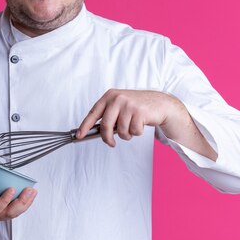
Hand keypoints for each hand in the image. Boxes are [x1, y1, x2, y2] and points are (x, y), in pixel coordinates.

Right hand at [0, 154, 36, 231]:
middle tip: (30, 189)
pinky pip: (14, 212)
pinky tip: (31, 194)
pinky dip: (24, 204)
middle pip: (8, 214)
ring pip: (13, 214)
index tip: (12, 188)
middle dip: (21, 202)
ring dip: (26, 204)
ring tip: (33, 191)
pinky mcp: (1, 215)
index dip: (4, 200)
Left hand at [76, 89, 216, 160]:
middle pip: (106, 126)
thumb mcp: (120, 106)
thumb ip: (108, 116)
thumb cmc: (137, 107)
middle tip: (111, 143)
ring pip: (121, 131)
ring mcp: (129, 104)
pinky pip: (133, 132)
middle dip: (108, 138)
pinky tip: (141, 124)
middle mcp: (117, 98)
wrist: (160, 103)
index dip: (85, 125)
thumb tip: (92, 132)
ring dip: (127, 135)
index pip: (93, 113)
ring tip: (132, 127)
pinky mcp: (139, 112)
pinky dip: (137, 133)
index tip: (79, 135)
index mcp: (110, 96)